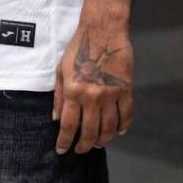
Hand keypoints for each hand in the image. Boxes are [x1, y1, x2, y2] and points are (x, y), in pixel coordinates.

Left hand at [53, 23, 132, 154]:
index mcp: (74, 92)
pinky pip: (126, 114)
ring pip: (109, 127)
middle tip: (81, 150)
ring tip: (98, 144)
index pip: (69, 125)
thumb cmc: (78, 48)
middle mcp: (92, 98)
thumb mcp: (61, 70)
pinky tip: (118, 132)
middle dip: (84, 145)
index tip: (62, 150)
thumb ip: (59, 96)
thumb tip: (56, 118)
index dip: (65, 141)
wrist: (103, 31)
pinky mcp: (126, 90)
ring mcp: (111, 95)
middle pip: (89, 131)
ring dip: (103, 139)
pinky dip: (123, 126)